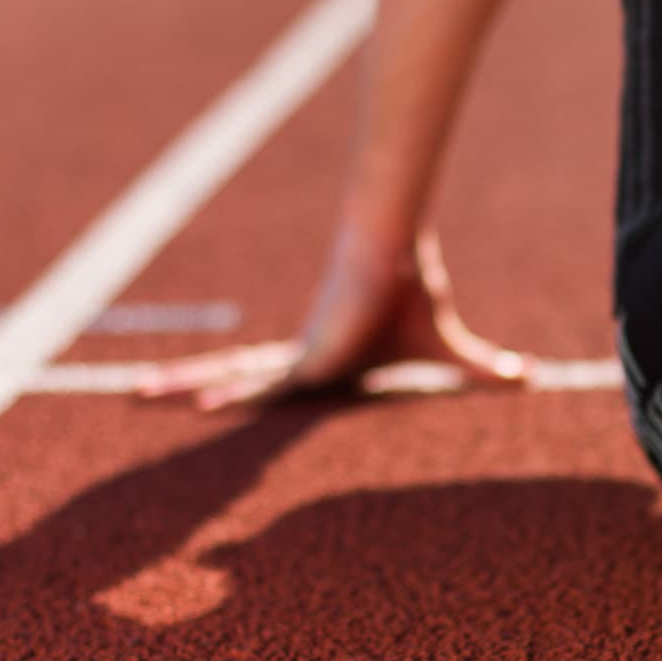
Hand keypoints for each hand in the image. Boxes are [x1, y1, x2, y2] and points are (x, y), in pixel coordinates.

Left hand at [136, 228, 530, 411]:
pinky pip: (258, 385)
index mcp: (316, 363)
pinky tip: (189, 404)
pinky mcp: (306, 359)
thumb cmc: (414, 296)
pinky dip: (225, 393)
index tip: (194, 404)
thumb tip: (530, 379)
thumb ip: (482, 372)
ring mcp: (294, 360)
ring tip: (131, 397)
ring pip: (226, 380)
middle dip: (178, 386)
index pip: (264, 384)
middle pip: (226, 379)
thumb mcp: (450, 354)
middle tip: (132, 396)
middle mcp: (293, 362)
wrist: (399, 256)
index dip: (231, 393)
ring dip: (178, 387)